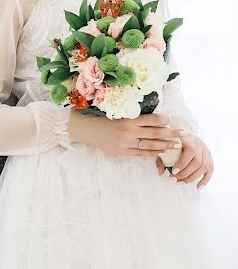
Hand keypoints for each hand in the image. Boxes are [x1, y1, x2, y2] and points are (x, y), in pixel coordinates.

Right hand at [69, 112, 183, 156]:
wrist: (86, 129)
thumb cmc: (103, 119)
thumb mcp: (118, 114)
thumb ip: (134, 117)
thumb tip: (154, 118)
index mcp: (128, 119)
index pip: (151, 120)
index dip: (164, 120)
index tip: (172, 120)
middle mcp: (128, 131)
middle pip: (155, 133)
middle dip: (171, 133)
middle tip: (183, 133)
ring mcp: (125, 143)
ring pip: (150, 145)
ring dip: (165, 145)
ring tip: (176, 145)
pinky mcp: (122, 151)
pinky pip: (140, 153)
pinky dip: (152, 153)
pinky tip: (161, 152)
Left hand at [156, 132, 213, 188]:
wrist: (180, 131)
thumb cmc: (170, 139)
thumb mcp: (164, 145)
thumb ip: (161, 158)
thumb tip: (159, 173)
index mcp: (189, 138)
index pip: (190, 152)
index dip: (182, 163)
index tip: (173, 172)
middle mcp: (200, 144)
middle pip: (197, 162)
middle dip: (185, 173)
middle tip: (174, 180)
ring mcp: (206, 150)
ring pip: (204, 167)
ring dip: (192, 178)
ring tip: (180, 182)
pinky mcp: (209, 157)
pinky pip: (210, 170)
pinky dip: (205, 180)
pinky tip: (198, 187)